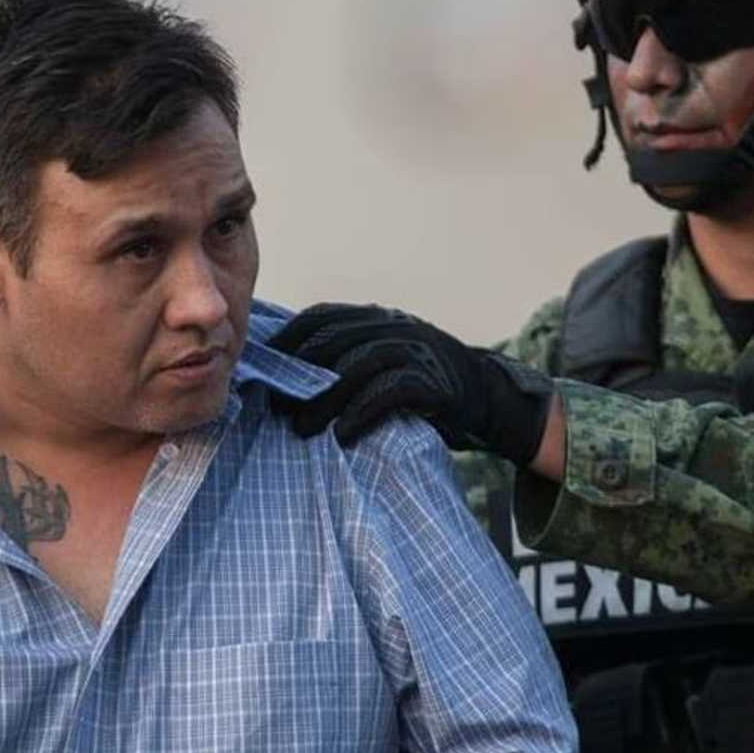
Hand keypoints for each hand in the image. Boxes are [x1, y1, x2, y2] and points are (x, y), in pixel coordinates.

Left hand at [268, 303, 554, 464]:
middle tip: (274, 408)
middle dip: (299, 375)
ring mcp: (417, 350)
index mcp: (378, 318)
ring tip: (301, 429)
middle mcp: (395, 326)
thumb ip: (349, 360)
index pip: (322, 316)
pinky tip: (343, 435)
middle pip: (334, 343)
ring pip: (358, 367)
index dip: (289, 339)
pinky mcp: (436, 381)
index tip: (262, 367)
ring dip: (324, 400)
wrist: (491, 399)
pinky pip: (391, 392)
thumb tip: (289, 380)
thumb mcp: (386, 362)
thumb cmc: (425, 387)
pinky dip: (362, 413)